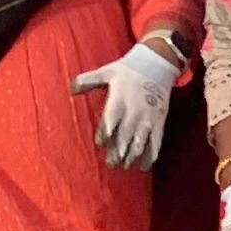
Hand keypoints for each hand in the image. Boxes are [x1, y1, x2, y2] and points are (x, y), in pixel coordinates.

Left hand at [71, 40, 183, 169]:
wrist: (157, 64)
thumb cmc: (127, 70)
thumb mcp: (106, 72)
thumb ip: (87, 80)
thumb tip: (70, 89)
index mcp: (120, 100)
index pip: (110, 120)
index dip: (105, 134)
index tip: (100, 143)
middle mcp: (134, 111)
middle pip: (125, 135)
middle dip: (118, 151)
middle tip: (110, 165)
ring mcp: (148, 118)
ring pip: (140, 141)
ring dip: (132, 156)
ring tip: (124, 166)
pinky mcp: (159, 122)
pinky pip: (156, 142)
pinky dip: (151, 155)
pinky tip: (144, 166)